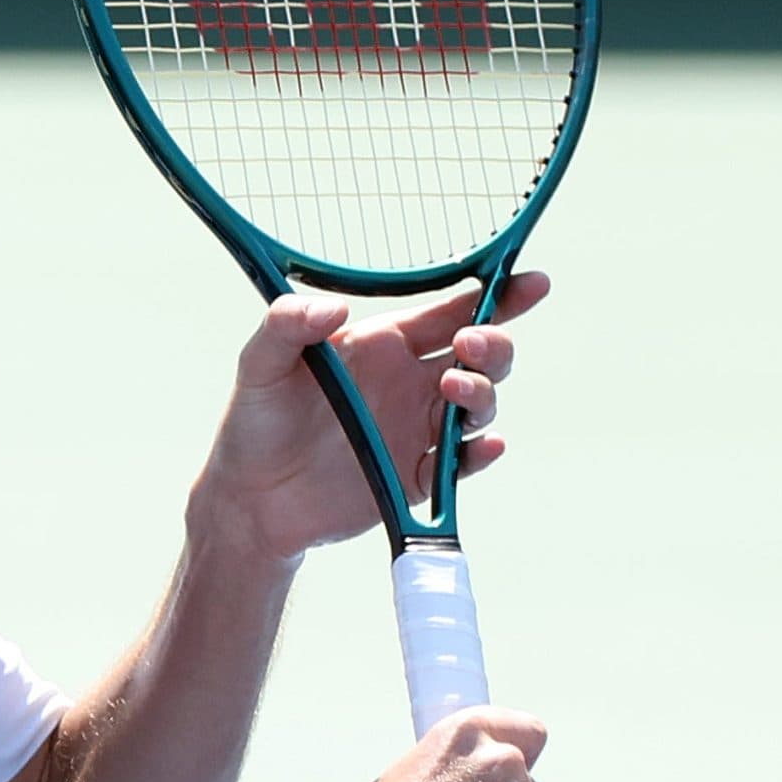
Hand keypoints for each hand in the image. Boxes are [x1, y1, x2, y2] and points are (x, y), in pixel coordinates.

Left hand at [189, 273, 550, 561]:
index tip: (530, 282)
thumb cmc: (255, 422)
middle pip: (479, 355)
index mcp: (382, 346)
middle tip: (469, 345)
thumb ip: (286, 326)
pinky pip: (463, 464)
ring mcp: (417, 431)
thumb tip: (332, 307)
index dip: (496, 295)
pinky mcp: (417, 478)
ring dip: (482, 393)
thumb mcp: (260, 365)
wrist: (250, 499)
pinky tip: (484, 444)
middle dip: (492, 344)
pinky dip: (481, 454)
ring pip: (477, 405)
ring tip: (455, 386)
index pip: (449, 311)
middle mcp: (409, 384)